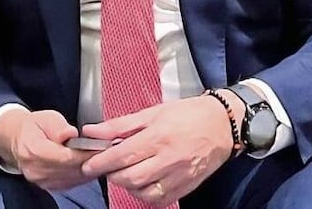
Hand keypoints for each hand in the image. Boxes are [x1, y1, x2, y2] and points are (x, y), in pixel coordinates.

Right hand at [0, 109, 99, 191]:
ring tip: (97, 156)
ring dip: (88, 169)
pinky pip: (71, 183)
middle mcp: (35, 169)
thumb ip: (59, 126)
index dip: (84, 153)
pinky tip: (87, 164)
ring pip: (73, 178)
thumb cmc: (33, 126)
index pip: (65, 157)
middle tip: (104, 150)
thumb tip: (71, 134)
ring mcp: (40, 180)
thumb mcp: (46, 117)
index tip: (99, 146)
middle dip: (89, 160)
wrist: (17, 139)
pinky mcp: (47, 186)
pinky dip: (81, 174)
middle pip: (71, 169)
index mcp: (32, 149)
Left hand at [80, 92, 242, 205]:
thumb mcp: (151, 112)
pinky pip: (161, 198)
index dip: (101, 163)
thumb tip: (92, 131)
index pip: (122, 155)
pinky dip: (146, 195)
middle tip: (107, 167)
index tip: (88, 165)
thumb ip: (119, 125)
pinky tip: (142, 183)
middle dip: (112, 175)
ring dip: (128, 186)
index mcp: (158, 137)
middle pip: (131, 177)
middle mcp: (169, 159)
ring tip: (124, 173)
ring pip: (145, 192)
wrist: (223, 124)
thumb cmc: (186, 114)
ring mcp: (180, 175)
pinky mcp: (188, 186)